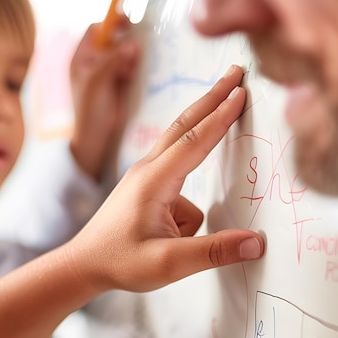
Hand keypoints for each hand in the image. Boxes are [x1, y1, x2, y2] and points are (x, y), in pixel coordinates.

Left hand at [64, 65, 264, 292]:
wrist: (82, 264)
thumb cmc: (118, 262)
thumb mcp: (168, 264)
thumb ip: (213, 252)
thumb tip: (255, 242)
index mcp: (153, 182)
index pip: (195, 141)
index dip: (221, 116)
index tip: (242, 90)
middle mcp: (146, 171)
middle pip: (185, 126)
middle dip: (211, 98)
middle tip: (235, 73)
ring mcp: (143, 178)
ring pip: (183, 163)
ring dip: (196, 179)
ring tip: (194, 207)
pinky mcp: (143, 188)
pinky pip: (177, 190)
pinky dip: (184, 213)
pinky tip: (169, 239)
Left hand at [69, 16, 140, 180]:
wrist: (95, 138)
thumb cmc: (89, 112)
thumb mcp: (97, 82)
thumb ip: (113, 60)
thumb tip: (132, 44)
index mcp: (81, 59)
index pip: (96, 30)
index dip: (110, 24)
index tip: (126, 25)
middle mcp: (93, 63)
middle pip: (114, 40)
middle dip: (123, 46)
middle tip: (126, 60)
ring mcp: (107, 73)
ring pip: (124, 53)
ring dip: (129, 59)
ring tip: (124, 75)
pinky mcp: (119, 84)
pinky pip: (130, 67)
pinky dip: (133, 69)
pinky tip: (128, 80)